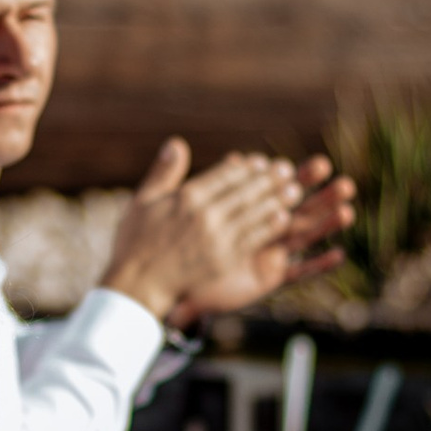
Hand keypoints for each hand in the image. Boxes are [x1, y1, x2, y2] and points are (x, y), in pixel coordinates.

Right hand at [99, 139, 315, 325]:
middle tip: (288, 171)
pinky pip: (253, 239)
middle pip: (246, 191)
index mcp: (187, 197)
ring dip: (277, 200)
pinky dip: (270, 227)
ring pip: (254, 213)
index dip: (247, 167)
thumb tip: (176, 144)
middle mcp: (205, 215)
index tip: (261, 162)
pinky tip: (283, 219)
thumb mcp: (142, 201)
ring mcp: (217, 239)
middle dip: (269, 179)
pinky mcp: (224, 261)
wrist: (137, 286)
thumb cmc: (136, 243)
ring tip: (295, 191)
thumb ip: (163, 172)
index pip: (226, 175)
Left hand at [185, 152, 355, 325]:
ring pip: (303, 238)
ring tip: (347, 212)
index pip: (281, 189)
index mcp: (252, 210)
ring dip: (326, 227)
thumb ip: (213, 184)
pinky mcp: (269, 278)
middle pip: (300, 211)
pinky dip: (317, 266)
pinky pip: (296, 273)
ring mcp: (270, 254)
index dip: (301, 178)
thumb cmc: (187, 244)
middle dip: (322, 198)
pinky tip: (338, 255)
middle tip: (346, 184)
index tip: (321, 165)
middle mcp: (266, 231)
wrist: (181, 280)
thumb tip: (234, 158)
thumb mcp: (195, 211)